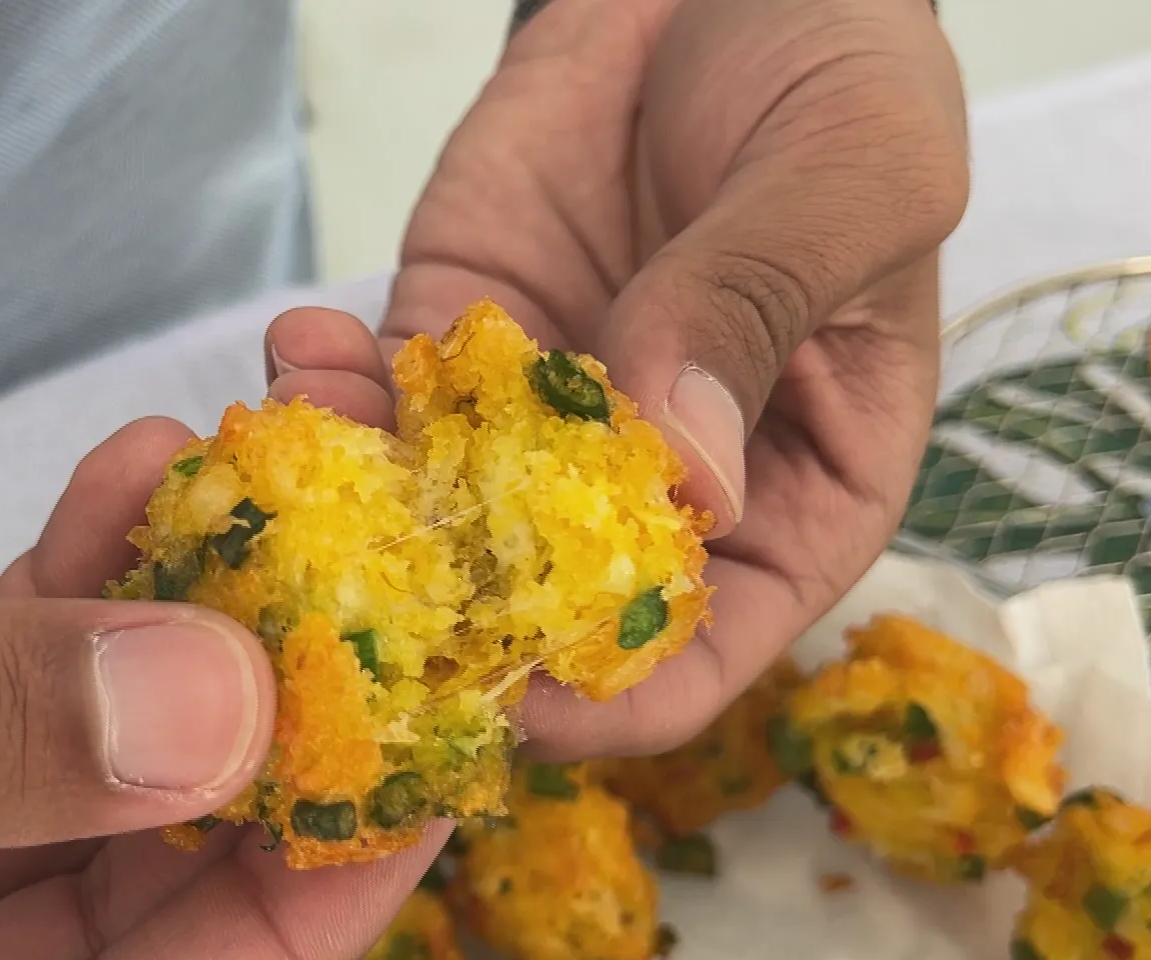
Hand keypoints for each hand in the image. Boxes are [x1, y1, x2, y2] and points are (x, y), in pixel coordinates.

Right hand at [0, 419, 437, 959]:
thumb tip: (201, 705)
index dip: (269, 926)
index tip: (398, 775)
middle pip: (103, 936)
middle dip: (225, 759)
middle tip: (340, 604)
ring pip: (47, 808)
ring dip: (146, 652)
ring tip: (236, 508)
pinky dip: (41, 612)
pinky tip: (121, 501)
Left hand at [269, 0, 966, 754]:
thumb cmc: (833, 72)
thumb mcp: (846, 175)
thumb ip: (758, 306)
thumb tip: (683, 471)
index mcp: (794, 495)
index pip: (706, 652)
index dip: (615, 696)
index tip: (513, 692)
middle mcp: (653, 489)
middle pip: (545, 617)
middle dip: (443, 621)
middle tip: (355, 591)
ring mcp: (538, 422)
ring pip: (436, 524)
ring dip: (359, 507)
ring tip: (314, 428)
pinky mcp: (453, 341)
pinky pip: (378, 408)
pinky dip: (325, 398)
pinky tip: (304, 347)